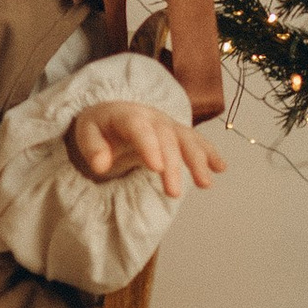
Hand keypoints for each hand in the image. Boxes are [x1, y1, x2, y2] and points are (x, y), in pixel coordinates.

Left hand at [64, 100, 226, 197]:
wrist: (114, 113)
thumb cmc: (100, 127)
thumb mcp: (87, 132)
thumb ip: (92, 148)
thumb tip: (100, 166)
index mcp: (127, 115)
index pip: (139, 128)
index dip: (149, 146)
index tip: (156, 168)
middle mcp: (152, 118)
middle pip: (166, 139)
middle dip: (172, 166)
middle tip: (173, 194)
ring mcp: (168, 124)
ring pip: (186, 139)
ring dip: (198, 160)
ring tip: (205, 184)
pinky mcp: (178, 133)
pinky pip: (196, 141)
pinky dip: (209, 153)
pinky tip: (221, 168)